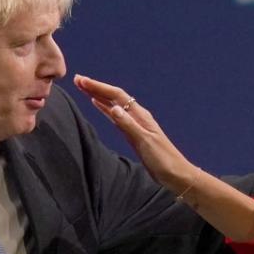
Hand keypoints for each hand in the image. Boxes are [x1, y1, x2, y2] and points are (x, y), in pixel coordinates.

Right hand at [73, 75, 196, 190]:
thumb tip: (113, 107)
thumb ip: (128, 125)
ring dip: (98, 95)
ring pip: (113, 105)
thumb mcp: (144, 141)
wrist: (176, 174)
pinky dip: (105, 108)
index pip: (116, 96)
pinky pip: (115, 116)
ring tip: (83, 88)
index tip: (81, 80)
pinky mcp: (133, 134)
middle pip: (114, 97)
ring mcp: (135, 125)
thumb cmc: (163, 159)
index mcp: (140, 116)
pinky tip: (98, 105)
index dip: (98, 87)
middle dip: (96, 88)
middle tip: (77, 79)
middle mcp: (137, 117)